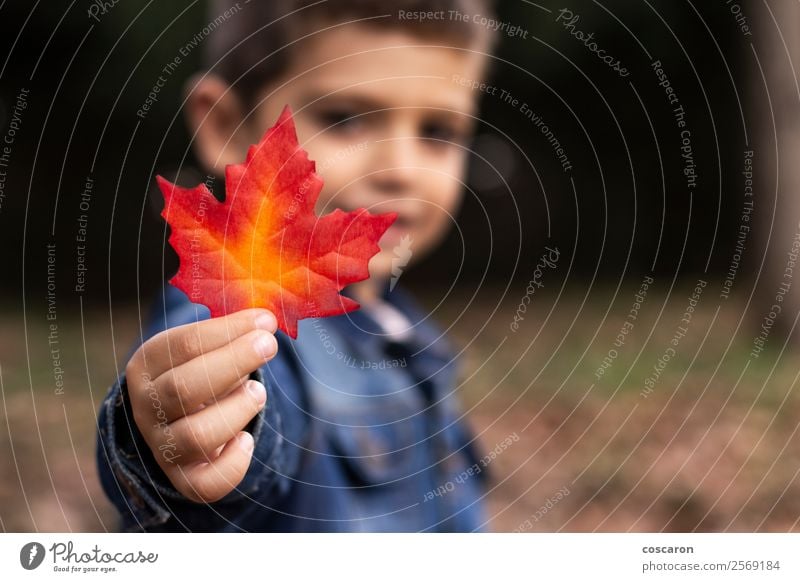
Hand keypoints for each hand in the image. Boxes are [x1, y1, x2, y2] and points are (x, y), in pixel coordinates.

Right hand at [125, 308, 278, 502]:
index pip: (184, 345)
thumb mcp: (205, 345)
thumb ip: (231, 331)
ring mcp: (162, 445)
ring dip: (237, 411)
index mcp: (148, 365)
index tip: (265, 321)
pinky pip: (205, 484)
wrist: (177, 418)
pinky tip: (246, 439)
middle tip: (268, 346)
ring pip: (196, 436)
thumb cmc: (201, 369)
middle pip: (184, 388)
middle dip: (234, 362)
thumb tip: (267, 319)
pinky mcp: (183, 478)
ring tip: (258, 392)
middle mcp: (147, 407)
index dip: (229, 331)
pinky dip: (234, 464)